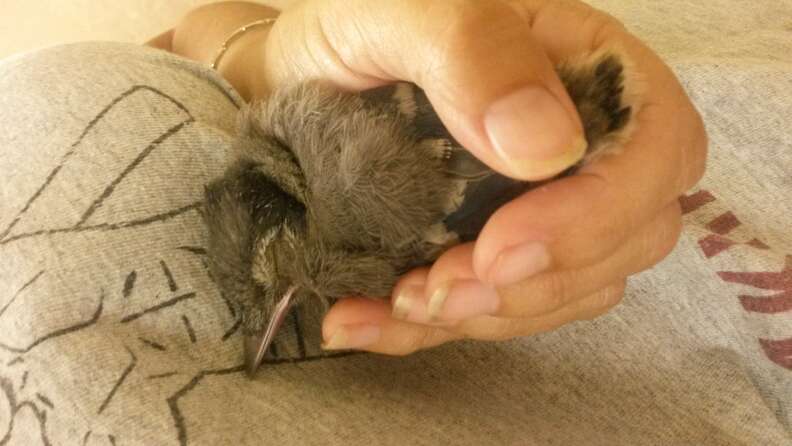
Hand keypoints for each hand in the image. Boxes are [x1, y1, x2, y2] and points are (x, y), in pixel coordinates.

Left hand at [172, 0, 706, 353]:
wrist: (295, 80)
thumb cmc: (356, 27)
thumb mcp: (403, 12)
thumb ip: (476, 52)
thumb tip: (546, 146)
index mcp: (587, 71)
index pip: (657, 148)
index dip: (600, 213)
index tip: (502, 245)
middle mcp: (581, 146)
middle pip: (627, 237)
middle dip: (536, 283)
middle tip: (438, 286)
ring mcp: (543, 206)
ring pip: (567, 290)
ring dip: (486, 316)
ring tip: (395, 302)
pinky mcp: (493, 254)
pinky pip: (494, 312)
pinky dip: (431, 332)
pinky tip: (362, 321)